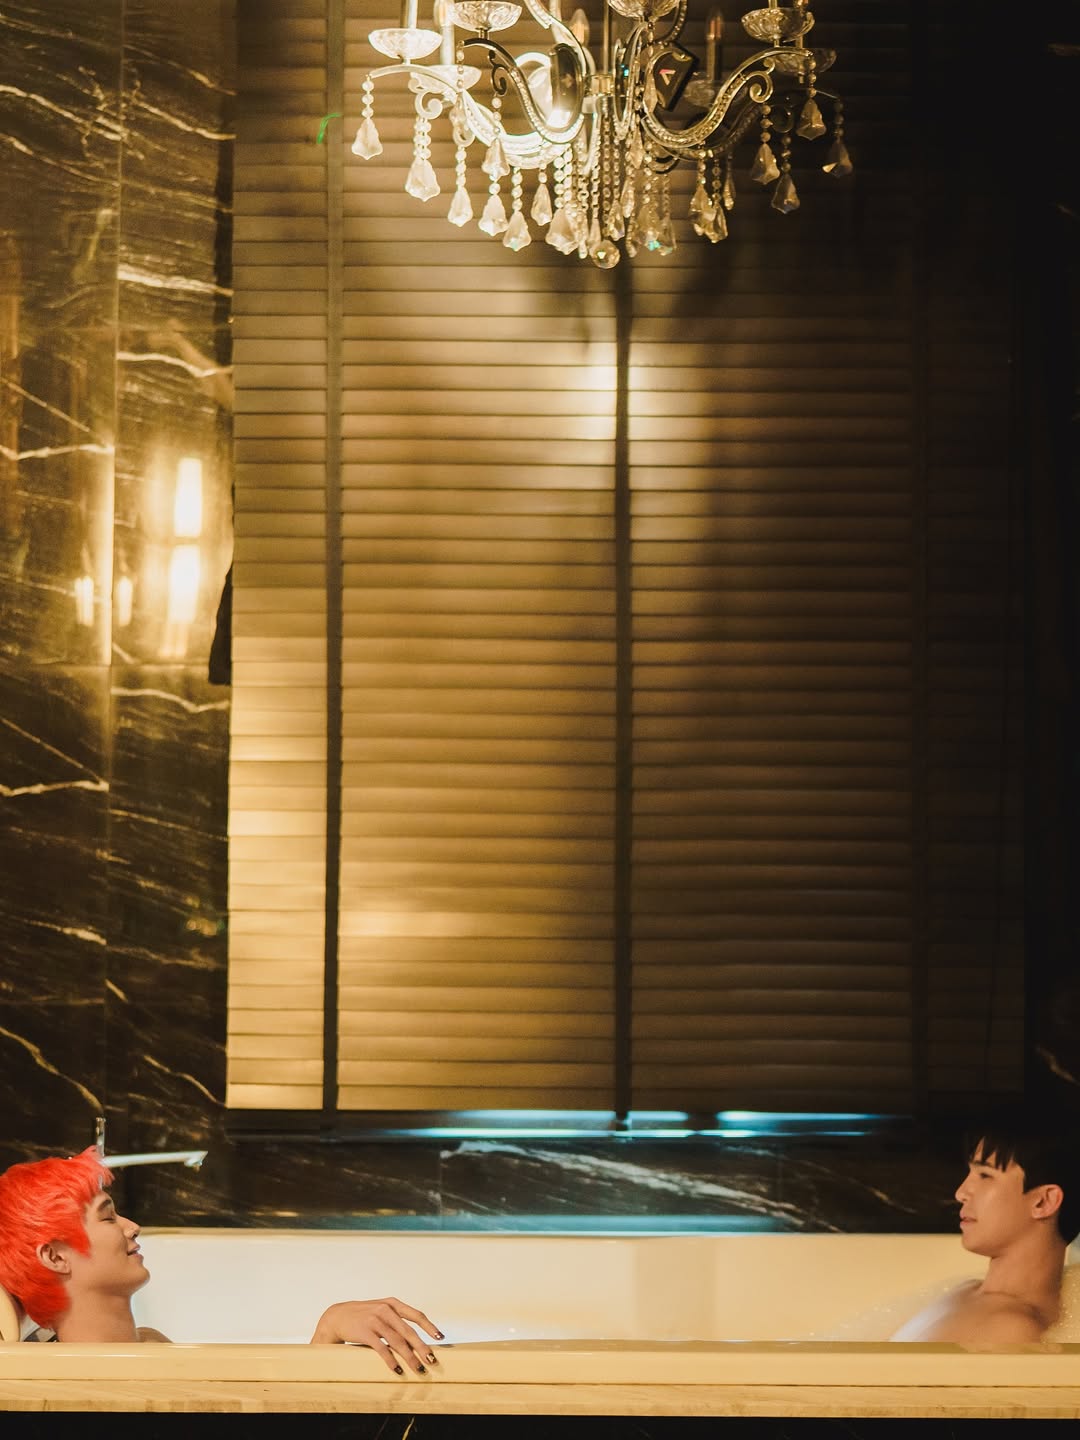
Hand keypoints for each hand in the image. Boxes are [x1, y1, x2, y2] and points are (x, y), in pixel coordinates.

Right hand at [309, 1296, 444, 1373]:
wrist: (337, 1316)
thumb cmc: (363, 1316)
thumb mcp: (381, 1310)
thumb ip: (397, 1319)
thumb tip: (417, 1337)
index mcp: (392, 1303)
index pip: (416, 1315)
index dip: (429, 1326)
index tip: (440, 1338)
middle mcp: (386, 1310)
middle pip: (409, 1331)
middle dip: (422, 1347)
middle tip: (432, 1360)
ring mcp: (375, 1321)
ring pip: (398, 1342)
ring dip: (409, 1358)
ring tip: (418, 1369)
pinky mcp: (365, 1332)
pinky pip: (381, 1348)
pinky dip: (391, 1360)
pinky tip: (397, 1370)